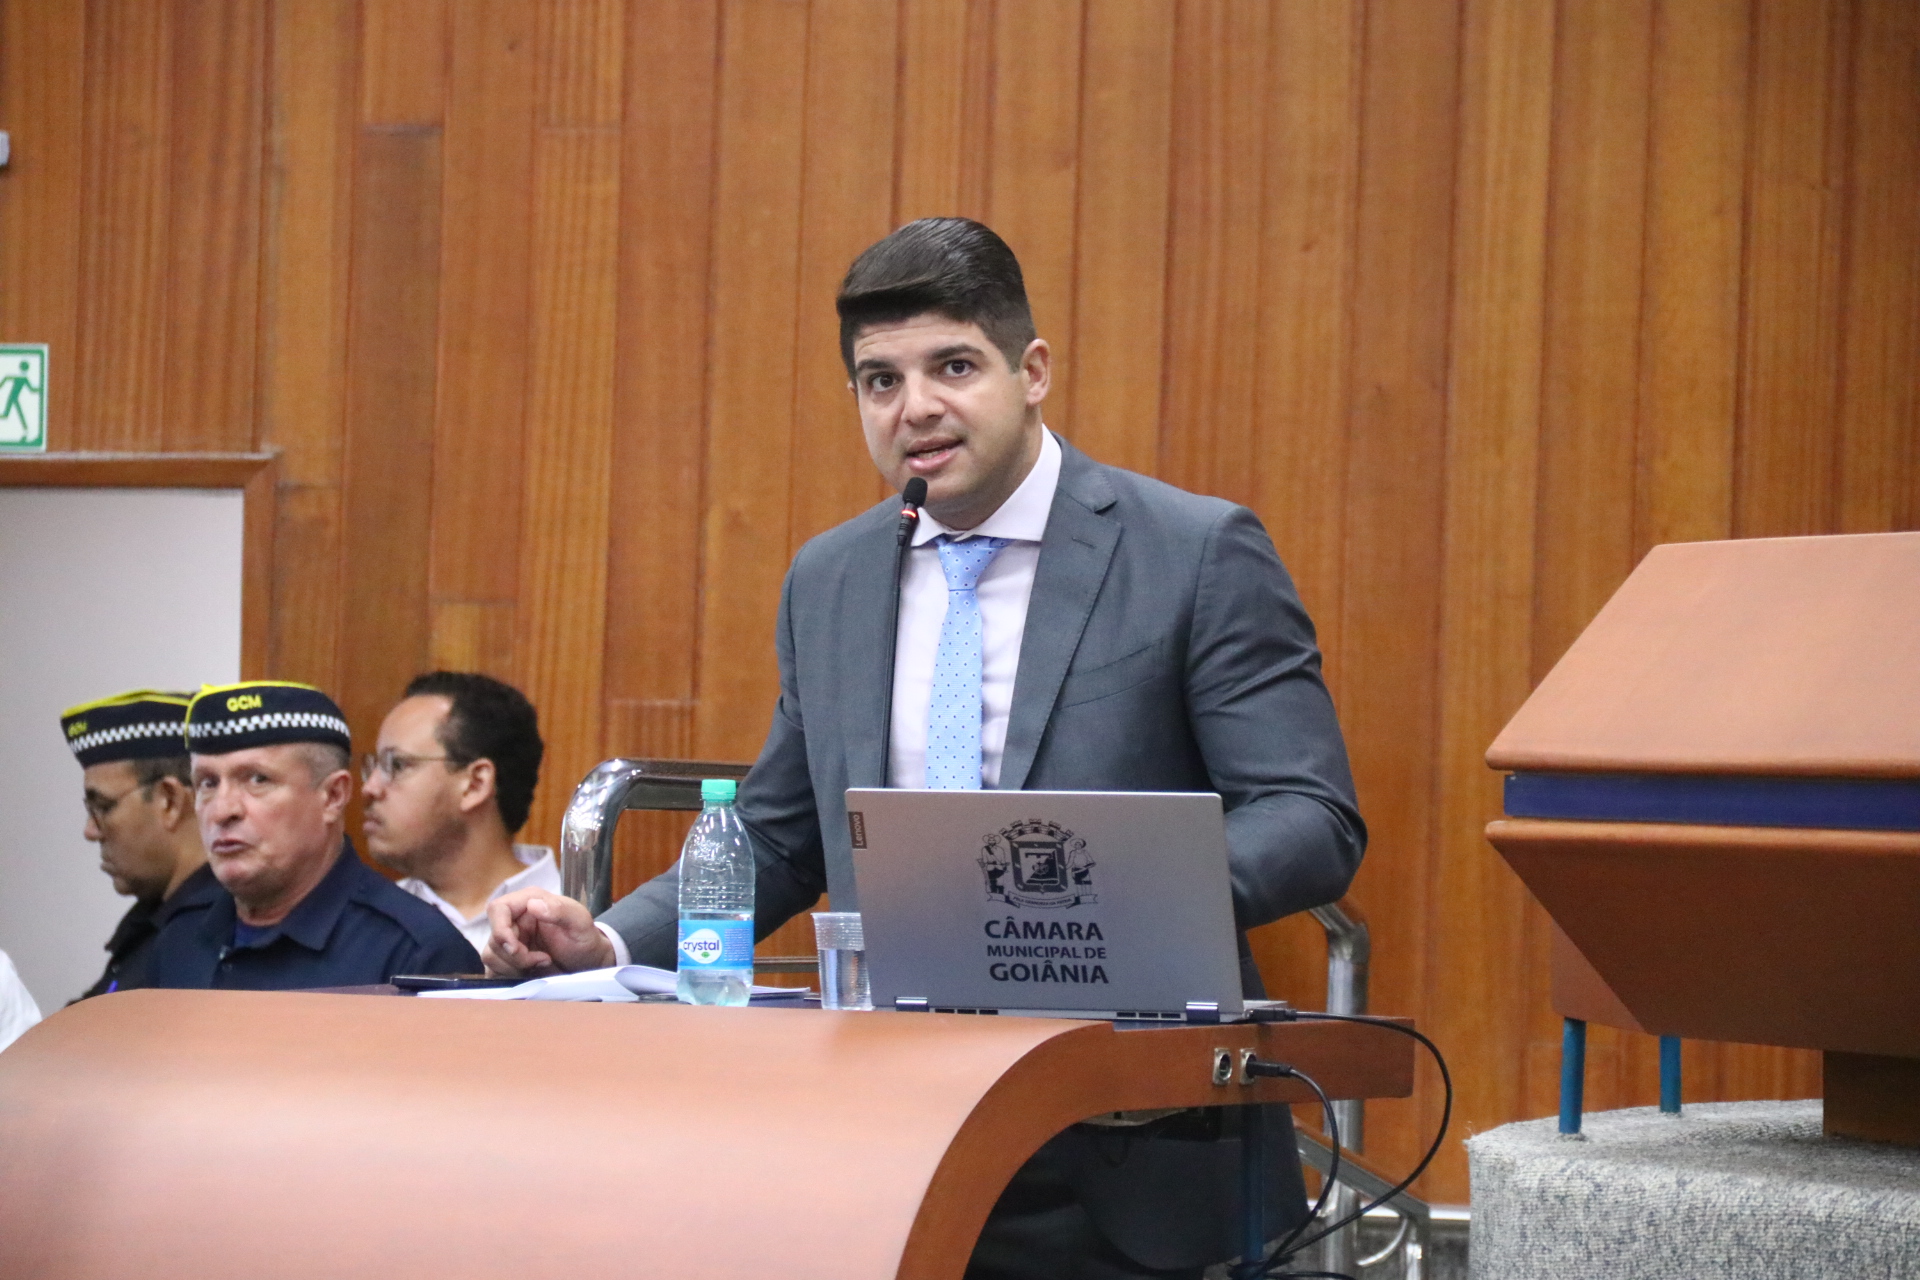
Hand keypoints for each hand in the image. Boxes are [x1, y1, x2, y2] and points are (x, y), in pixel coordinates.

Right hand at [482, 888, 614, 976]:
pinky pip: (493, 969)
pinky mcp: (507, 960)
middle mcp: (515, 919)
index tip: (515, 948)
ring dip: (514, 967)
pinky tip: (530, 975)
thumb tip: (532, 905)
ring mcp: (510, 940)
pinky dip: (508, 976)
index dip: (500, 929)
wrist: (587, 963)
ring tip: (541, 965)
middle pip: (494, 938)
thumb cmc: (585, 938)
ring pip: (491, 956)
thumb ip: (560, 911)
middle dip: (515, 956)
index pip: (497, 909)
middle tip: (542, 960)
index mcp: (529, 902)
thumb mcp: (580, 923)